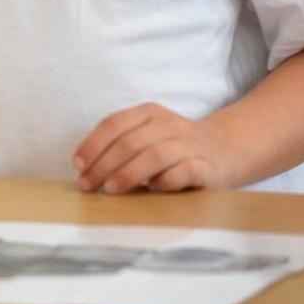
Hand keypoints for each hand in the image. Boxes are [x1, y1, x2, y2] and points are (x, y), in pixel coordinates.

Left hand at [73, 102, 237, 192]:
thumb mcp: (147, 136)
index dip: (92, 145)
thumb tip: (85, 170)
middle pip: (129, 142)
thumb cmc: (174, 148)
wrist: (225, 150)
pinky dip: (164, 182)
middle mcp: (168, 124)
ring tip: (110, 189)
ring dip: (128, 174)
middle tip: (87, 185)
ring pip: (153, 156)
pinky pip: (182, 172)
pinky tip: (152, 190)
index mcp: (148, 113)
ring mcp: (188, 144)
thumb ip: (121, 145)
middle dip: (103, 165)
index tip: (77, 166)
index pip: (113, 124)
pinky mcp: (205, 165)